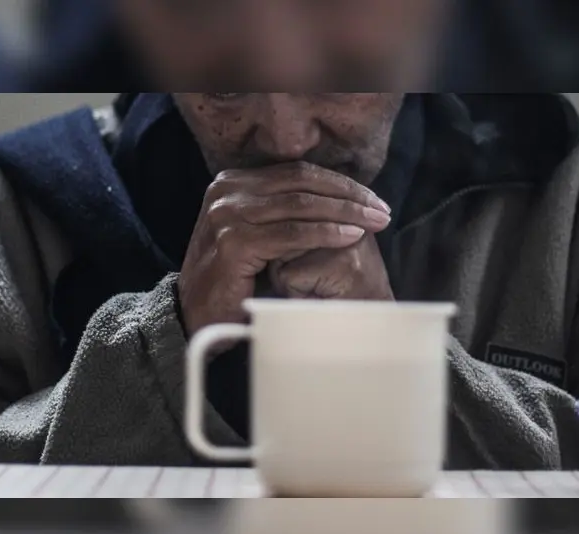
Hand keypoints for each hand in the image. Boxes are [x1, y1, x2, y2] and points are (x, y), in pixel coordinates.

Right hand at [178, 162, 391, 336]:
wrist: (197, 316)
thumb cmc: (235, 280)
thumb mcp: (259, 235)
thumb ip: (285, 212)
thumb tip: (338, 197)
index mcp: (233, 182)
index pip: (298, 172)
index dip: (340, 183)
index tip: (371, 199)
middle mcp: (226, 190)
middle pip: (302, 182)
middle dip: (349, 195)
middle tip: (381, 210)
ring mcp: (227, 214)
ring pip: (301, 205)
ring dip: (345, 212)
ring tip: (374, 222)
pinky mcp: (233, 241)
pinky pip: (292, 234)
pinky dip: (326, 234)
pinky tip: (350, 237)